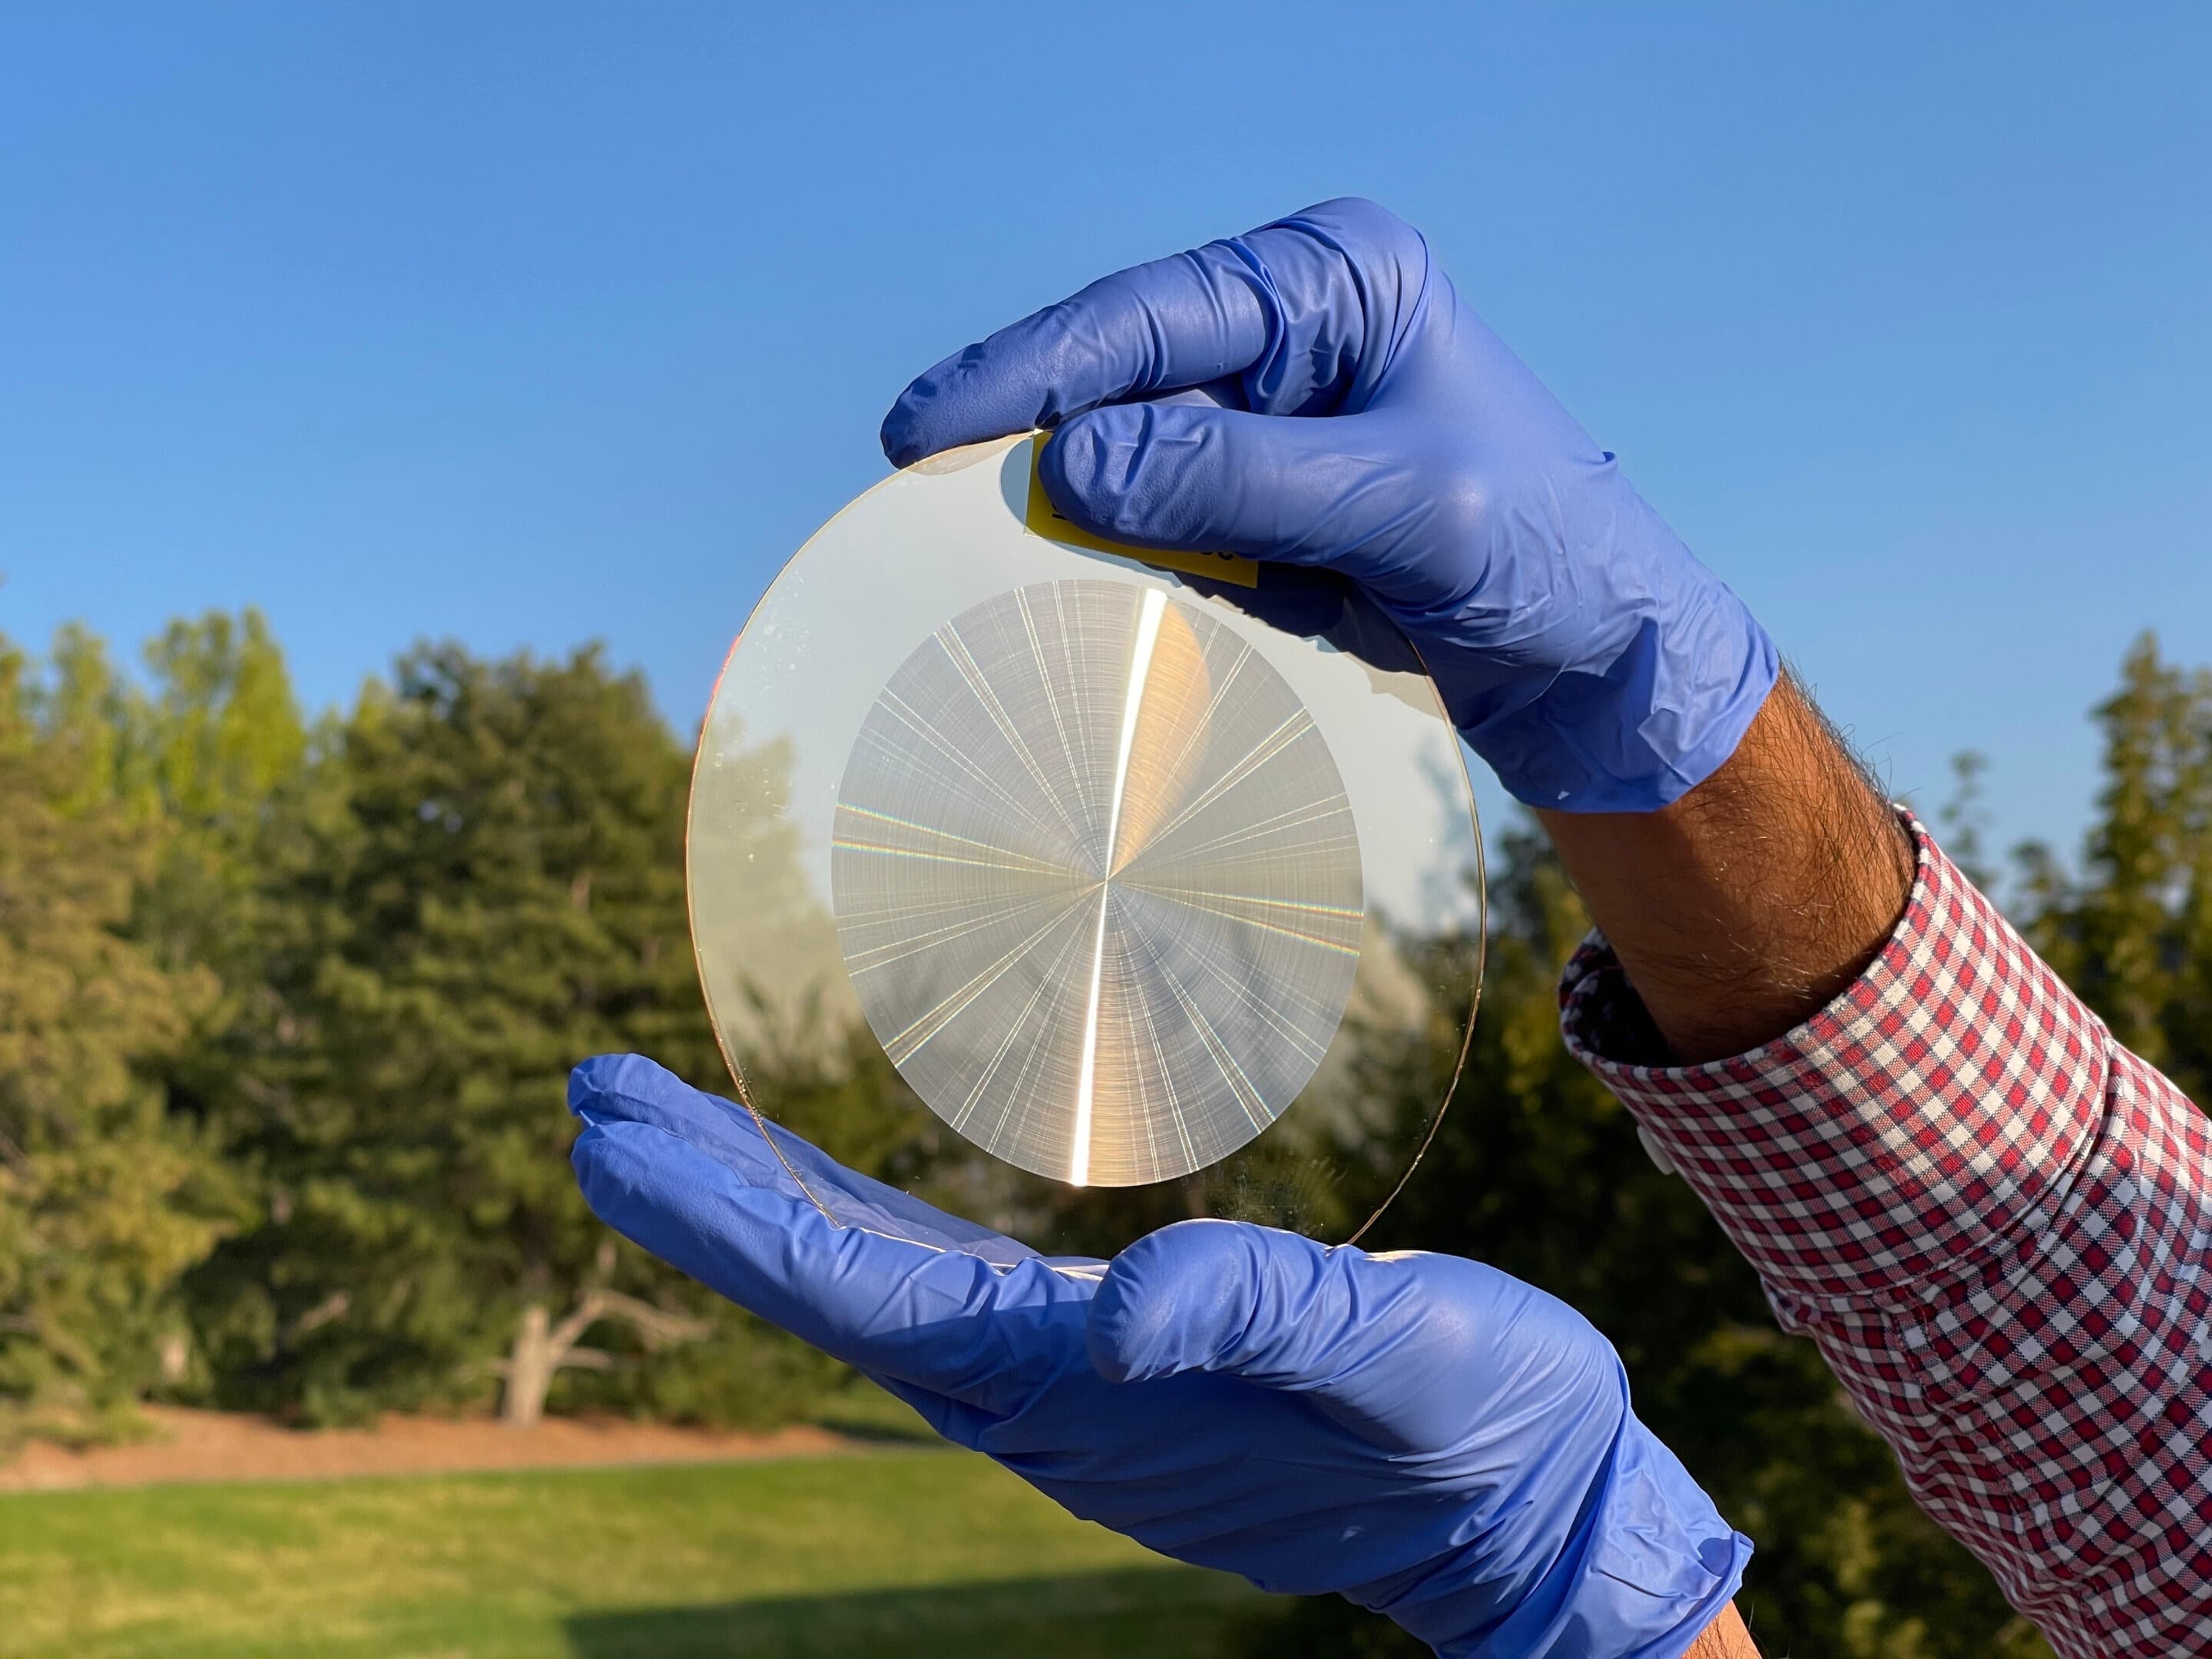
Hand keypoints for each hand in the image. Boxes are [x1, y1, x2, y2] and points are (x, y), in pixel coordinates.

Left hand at [570, 1054, 1749, 1656]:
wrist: (1532, 1519)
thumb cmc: (1489, 1425)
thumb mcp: (1404, 1355)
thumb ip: (1264, 1316)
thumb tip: (1118, 1309)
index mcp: (1095, 1389)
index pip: (870, 1293)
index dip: (734, 1214)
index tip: (613, 1135)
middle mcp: (1050, 1402)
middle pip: (835, 1287)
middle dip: (706, 1198)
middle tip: (590, 1102)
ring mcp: (1071, 1396)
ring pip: (875, 1288)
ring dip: (763, 1207)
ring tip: (662, 1128)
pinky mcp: (1108, 1378)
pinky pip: (943, 1294)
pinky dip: (858, 1232)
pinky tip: (824, 1191)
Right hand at [880, 197, 1776, 813]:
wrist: (1594, 654)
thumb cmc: (1539, 549)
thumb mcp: (1401, 507)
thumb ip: (1240, 481)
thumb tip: (1071, 469)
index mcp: (1338, 282)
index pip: (1152, 315)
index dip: (1031, 370)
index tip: (924, 428)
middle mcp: (1293, 329)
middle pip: (1120, 373)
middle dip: (1030, 434)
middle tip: (914, 484)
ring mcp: (1272, 415)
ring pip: (1127, 452)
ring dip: (1073, 507)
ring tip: (978, 545)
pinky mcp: (1262, 495)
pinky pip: (1161, 519)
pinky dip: (1121, 556)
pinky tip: (1081, 584)